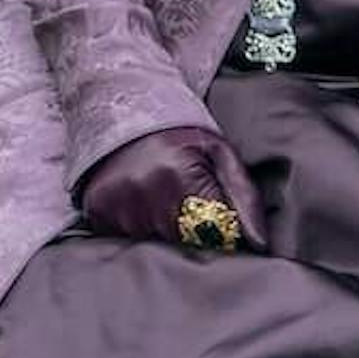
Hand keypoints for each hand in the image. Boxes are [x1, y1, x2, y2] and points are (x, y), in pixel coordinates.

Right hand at [78, 125, 268, 252]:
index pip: (215, 235)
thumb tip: (261, 243)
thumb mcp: (220, 153)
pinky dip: (139, 231)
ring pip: (157, 247)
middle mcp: (146, 193)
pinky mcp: (98, 212)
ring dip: (166, 234)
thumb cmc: (180, 136)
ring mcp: (118, 206)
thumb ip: (244, 196)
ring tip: (165, 204)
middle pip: (186, 245)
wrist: (124, 111)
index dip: (223, 234)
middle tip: (192, 209)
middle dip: (196, 235)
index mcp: (181, 176)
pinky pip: (126, 241)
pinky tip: (142, 207)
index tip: (220, 223)